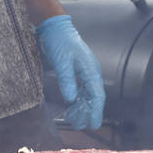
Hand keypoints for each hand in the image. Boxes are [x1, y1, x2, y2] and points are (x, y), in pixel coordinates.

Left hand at [35, 14, 104, 129]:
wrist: (54, 27)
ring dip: (81, 108)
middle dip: (88, 112)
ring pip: (86, 95)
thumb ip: (67, 80)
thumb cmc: (60, 40)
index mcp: (90, 70)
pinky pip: (79, 89)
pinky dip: (76, 100)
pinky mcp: (76, 72)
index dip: (96, 111)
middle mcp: (90, 72)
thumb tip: (71, 98)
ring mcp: (83, 72)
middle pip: (93, 97)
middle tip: (80, 125)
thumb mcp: (61, 61)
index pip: (97, 95)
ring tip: (74, 119)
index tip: (93, 123)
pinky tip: (71, 107)